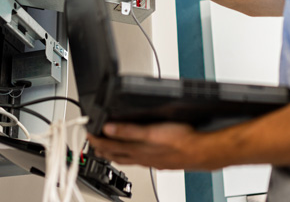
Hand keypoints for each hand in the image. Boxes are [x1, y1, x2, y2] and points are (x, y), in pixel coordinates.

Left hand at [88, 122, 211, 169]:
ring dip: (116, 153)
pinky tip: (137, 153)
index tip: (88, 133)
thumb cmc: (180, 141)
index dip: (96, 140)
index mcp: (136, 150)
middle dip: (102, 148)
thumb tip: (108, 128)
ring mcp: (151, 160)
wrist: (201, 151)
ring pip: (128, 158)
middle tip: (93, 142)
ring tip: (109, 149)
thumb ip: (128, 130)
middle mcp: (141, 157)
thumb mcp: (150, 132)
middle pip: (116, 155)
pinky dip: (132, 156)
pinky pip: (140, 160)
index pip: (109, 147)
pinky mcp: (160, 160)